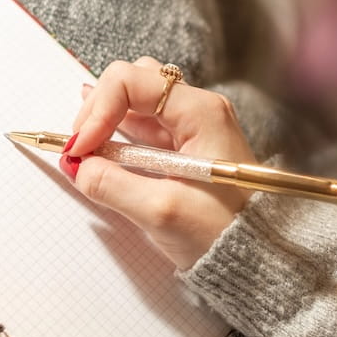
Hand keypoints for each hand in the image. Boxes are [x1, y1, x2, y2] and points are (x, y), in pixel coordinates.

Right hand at [64, 57, 257, 268]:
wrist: (259, 256)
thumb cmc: (223, 233)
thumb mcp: (162, 212)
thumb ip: (113, 186)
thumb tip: (77, 166)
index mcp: (200, 112)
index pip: (132, 81)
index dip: (98, 110)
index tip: (81, 147)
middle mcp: (198, 109)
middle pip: (134, 80)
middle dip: (99, 108)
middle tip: (80, 146)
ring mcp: (192, 126)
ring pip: (138, 99)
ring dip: (107, 117)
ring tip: (86, 143)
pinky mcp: (184, 146)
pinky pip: (145, 124)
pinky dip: (118, 131)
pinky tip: (100, 141)